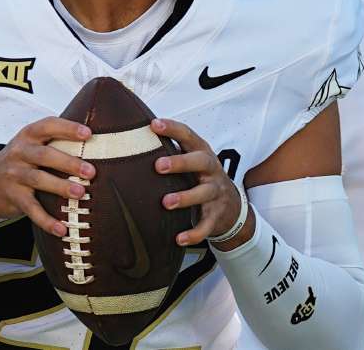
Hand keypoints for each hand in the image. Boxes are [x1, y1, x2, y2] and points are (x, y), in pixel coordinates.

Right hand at [0, 117, 95, 236]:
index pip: (48, 126)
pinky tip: (62, 229)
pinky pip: (31, 209)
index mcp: (27, 136)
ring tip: (80, 194)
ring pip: (39, 180)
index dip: (68, 128)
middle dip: (69, 162)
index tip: (88, 134)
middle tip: (90, 172)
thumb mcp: (29, 145)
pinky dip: (47, 220)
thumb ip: (53, 142)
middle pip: (45, 155)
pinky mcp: (13, 197)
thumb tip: (95, 143)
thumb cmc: (18, 162)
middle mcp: (19, 153)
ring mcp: (14, 175)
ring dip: (61, 187)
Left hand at [151, 117, 243, 245]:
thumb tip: (131, 138)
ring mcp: (215, 193)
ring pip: (204, 193)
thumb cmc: (201, 178)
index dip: (173, 129)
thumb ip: (169, 151)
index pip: (188, 136)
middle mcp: (211, 170)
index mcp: (201, 152)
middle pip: (200, 161)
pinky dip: (194, 233)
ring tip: (166, 202)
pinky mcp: (216, 215)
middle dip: (181, 162)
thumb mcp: (191, 161)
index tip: (154, 125)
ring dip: (186, 197)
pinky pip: (206, 225)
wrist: (232, 206)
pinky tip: (179, 238)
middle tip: (158, 166)